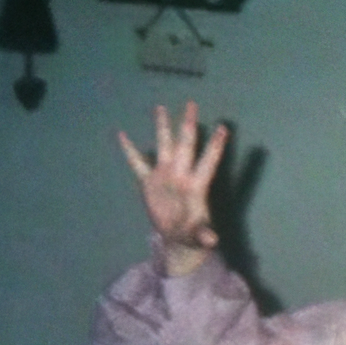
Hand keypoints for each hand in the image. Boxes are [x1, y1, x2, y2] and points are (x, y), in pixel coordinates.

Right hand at [118, 102, 227, 275]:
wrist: (177, 236)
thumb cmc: (193, 234)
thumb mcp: (198, 236)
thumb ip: (204, 235)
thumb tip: (212, 241)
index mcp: (196, 185)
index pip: (208, 161)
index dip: (215, 146)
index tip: (223, 128)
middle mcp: (181, 174)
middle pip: (185, 145)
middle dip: (188, 125)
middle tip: (192, 104)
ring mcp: (165, 175)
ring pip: (164, 146)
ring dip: (162, 128)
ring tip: (160, 107)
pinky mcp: (149, 182)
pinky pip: (138, 163)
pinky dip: (130, 150)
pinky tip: (122, 135)